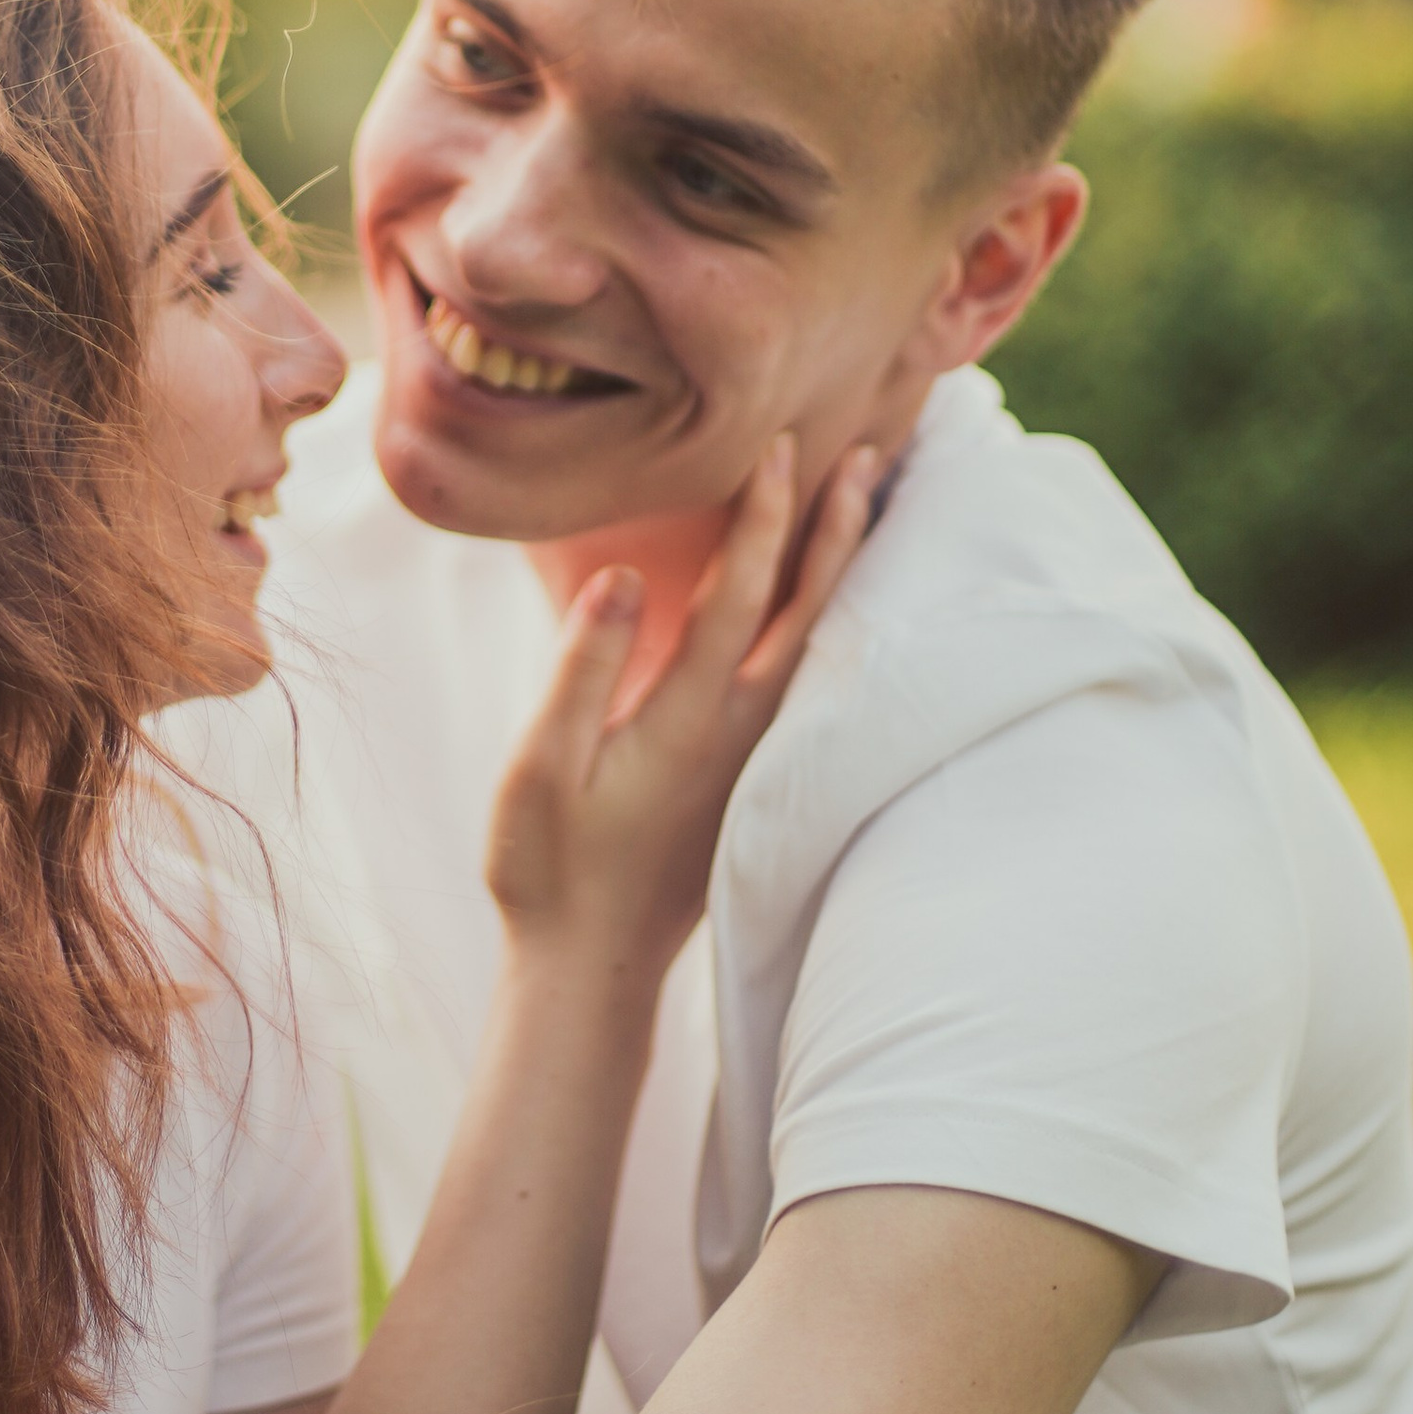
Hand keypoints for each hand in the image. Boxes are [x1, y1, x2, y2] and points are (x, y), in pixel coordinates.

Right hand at [485, 434, 876, 997]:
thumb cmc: (550, 870)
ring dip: (841, 571)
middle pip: (808, 613)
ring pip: (817, 645)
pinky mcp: (749, 778)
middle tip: (871, 451)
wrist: (591, 969)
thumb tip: (626, 576)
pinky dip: (825, 621)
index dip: (762, 516)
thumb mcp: (541, 767)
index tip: (780, 444)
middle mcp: (738, 734)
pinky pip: (804, 678)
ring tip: (867, 507)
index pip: (739, 595)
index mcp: (686, 719)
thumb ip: (583, 668)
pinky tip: (823, 601)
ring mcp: (752, 759)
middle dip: (836, 528)